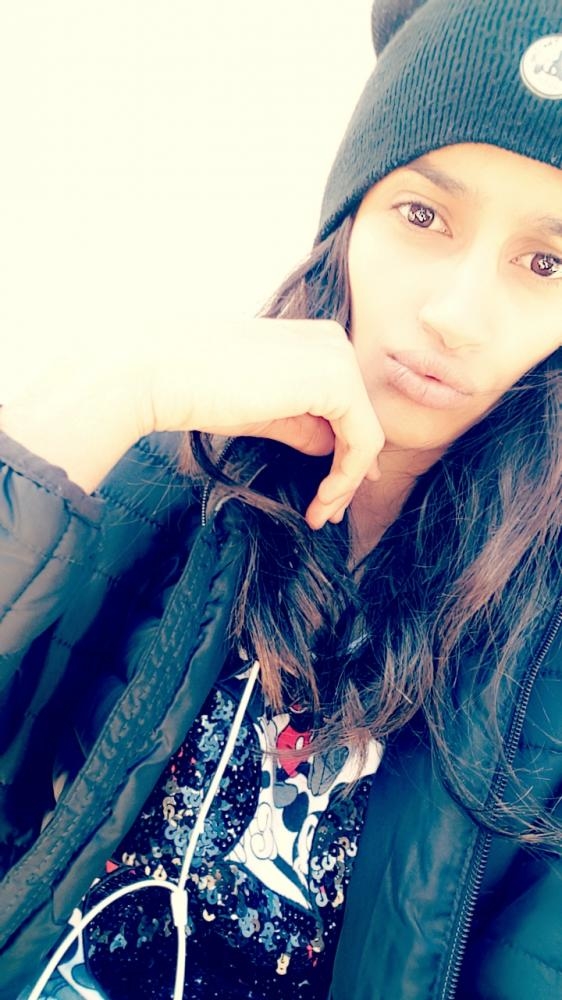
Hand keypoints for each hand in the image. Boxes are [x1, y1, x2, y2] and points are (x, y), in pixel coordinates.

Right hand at [143, 318, 383, 528]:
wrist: (162, 375)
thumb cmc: (199, 390)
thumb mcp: (264, 412)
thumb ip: (302, 425)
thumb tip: (332, 449)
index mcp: (315, 343)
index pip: (346, 407)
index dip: (344, 456)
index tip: (328, 496)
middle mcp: (334, 342)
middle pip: (361, 420)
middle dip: (347, 475)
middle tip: (326, 514)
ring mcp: (338, 358)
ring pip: (367, 435)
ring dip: (346, 483)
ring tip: (320, 515)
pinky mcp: (337, 381)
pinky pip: (363, 440)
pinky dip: (346, 478)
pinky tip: (320, 500)